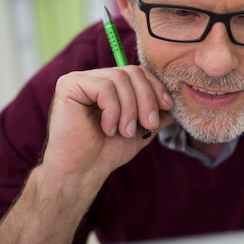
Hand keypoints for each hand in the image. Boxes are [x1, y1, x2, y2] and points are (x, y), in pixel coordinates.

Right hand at [41, 65, 173, 183]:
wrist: (83, 172)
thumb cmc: (108, 151)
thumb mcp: (142, 128)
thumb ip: (157, 112)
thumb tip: (175, 101)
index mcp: (110, 84)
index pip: (139, 71)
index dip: (156, 87)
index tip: (167, 107)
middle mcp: (94, 77)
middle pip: (132, 71)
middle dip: (147, 99)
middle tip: (149, 125)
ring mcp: (79, 79)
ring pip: (120, 78)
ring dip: (130, 109)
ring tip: (126, 132)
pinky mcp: (68, 85)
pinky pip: (104, 88)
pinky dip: (113, 111)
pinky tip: (108, 129)